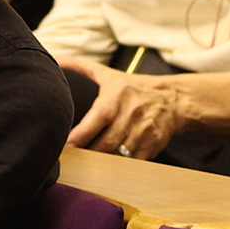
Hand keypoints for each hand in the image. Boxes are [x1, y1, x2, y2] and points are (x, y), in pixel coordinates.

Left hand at [60, 57, 186, 158]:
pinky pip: (131, 163)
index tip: (66, 146)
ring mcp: (143, 132)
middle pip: (106, 143)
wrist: (173, 100)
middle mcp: (131, 114)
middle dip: (87, 154)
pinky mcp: (151, 146)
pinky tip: (107, 169)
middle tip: (73, 161)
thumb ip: (81, 67)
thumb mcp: (109, 74)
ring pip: (118, 156)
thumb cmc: (134, 88)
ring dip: (101, 163)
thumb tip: (56, 59)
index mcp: (117, 96)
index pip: (97, 119)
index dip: (80, 135)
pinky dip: (119, 168)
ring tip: (87, 167)